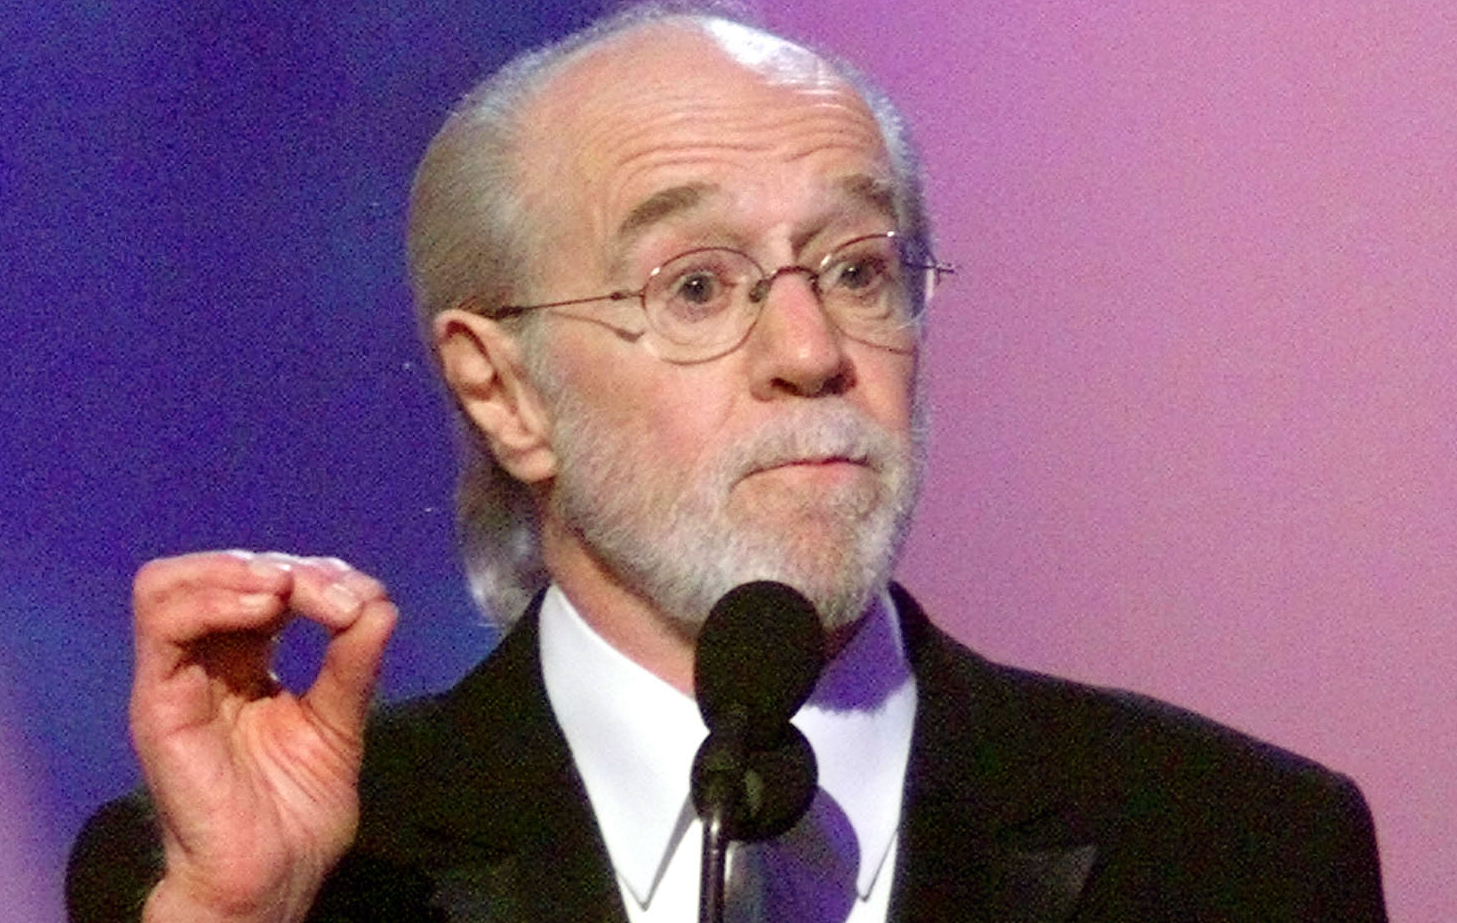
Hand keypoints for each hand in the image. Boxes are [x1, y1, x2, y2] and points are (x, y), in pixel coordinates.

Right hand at [128, 551, 395, 922]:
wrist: (272, 879)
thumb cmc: (298, 812)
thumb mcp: (340, 721)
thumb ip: (353, 662)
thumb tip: (379, 601)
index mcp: (246, 663)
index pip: (264, 584)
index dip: (314, 574)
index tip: (362, 598)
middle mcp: (206, 663)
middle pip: (219, 572)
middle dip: (285, 567)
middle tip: (334, 595)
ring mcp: (176, 680)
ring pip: (170, 583)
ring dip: (239, 571)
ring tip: (290, 591)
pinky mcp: (158, 702)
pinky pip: (163, 624)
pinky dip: (214, 599)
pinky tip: (265, 609)